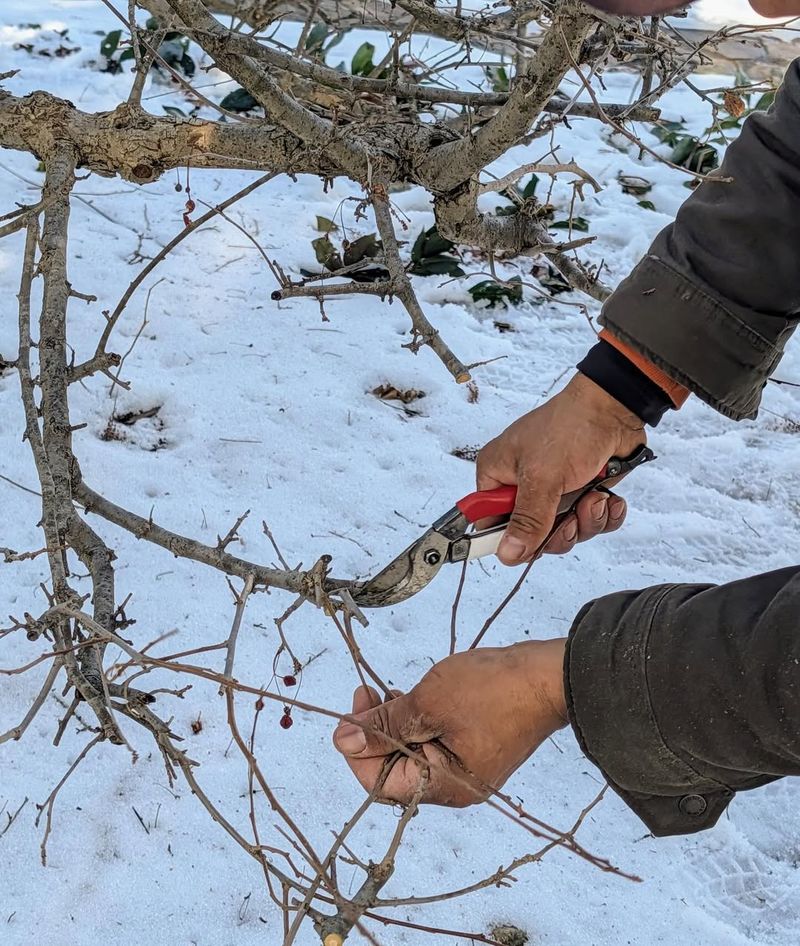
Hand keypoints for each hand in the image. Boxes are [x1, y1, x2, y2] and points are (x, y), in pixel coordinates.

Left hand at [332, 640, 566, 806]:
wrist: (549, 676)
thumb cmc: (491, 690)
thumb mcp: (428, 704)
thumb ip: (384, 725)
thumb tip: (341, 740)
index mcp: (443, 787)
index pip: (379, 782)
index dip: (358, 748)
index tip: (354, 707)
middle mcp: (454, 788)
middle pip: (394, 770)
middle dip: (375, 732)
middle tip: (367, 692)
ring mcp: (467, 770)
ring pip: (412, 753)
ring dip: (395, 724)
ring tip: (388, 691)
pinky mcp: (475, 749)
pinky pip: (433, 743)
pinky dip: (417, 722)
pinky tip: (412, 697)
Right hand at [477, 373, 644, 564]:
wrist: (613, 409)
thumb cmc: (569, 427)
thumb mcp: (542, 478)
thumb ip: (527, 520)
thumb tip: (508, 551)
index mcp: (498, 474)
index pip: (488, 521)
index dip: (506, 539)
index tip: (527, 547)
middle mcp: (522, 484)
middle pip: (530, 535)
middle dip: (558, 530)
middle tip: (569, 516)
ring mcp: (552, 490)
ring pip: (563, 531)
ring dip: (585, 520)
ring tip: (594, 497)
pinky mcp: (579, 492)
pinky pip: (588, 522)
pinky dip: (602, 514)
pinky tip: (607, 498)